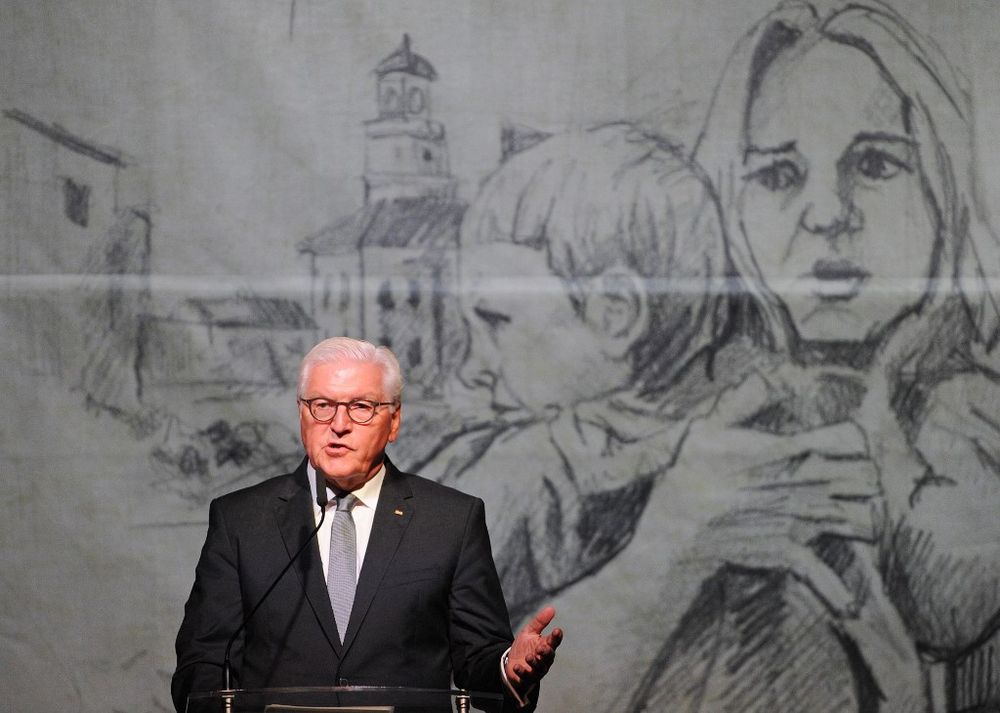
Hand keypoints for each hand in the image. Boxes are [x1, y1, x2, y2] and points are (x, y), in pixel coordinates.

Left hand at [505, 606, 562, 696]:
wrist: (511, 662)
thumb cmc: (524, 647)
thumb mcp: (530, 631)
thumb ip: (540, 621)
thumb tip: (552, 608)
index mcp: (546, 646)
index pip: (554, 641)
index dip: (556, 637)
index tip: (557, 631)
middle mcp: (544, 659)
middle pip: (549, 656)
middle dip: (546, 652)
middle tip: (541, 647)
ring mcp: (537, 670)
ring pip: (539, 668)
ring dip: (534, 662)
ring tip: (528, 656)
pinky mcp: (527, 678)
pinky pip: (526, 676)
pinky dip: (522, 672)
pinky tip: (516, 667)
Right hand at [645, 369, 881, 615]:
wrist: (672, 537)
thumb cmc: (684, 479)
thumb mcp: (704, 429)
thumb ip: (740, 402)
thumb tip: (775, 375)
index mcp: (783, 451)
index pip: (845, 438)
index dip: (857, 439)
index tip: (854, 441)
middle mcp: (798, 484)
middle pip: (862, 477)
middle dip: (868, 476)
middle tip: (867, 476)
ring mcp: (797, 522)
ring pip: (857, 519)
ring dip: (865, 517)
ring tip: (864, 514)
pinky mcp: (787, 553)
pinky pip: (821, 570)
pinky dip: (834, 586)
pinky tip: (846, 599)